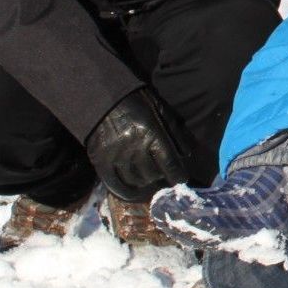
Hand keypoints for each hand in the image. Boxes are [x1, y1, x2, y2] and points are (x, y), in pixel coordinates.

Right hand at [85, 87, 192, 201]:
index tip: (181, 178)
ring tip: (148, 178)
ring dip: (145, 183)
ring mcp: (115, 156)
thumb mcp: (161, 109)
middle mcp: (134, 148)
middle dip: (161, 176)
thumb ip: (175, 131)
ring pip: (136, 181)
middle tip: (162, 173)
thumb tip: (187, 154)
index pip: (170, 165)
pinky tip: (133, 190)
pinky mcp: (100, 161)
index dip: (178, 175)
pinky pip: (115, 185)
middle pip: (154, 175)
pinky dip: (126, 191)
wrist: (101, 96)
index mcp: (151, 134)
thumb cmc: (136, 101)